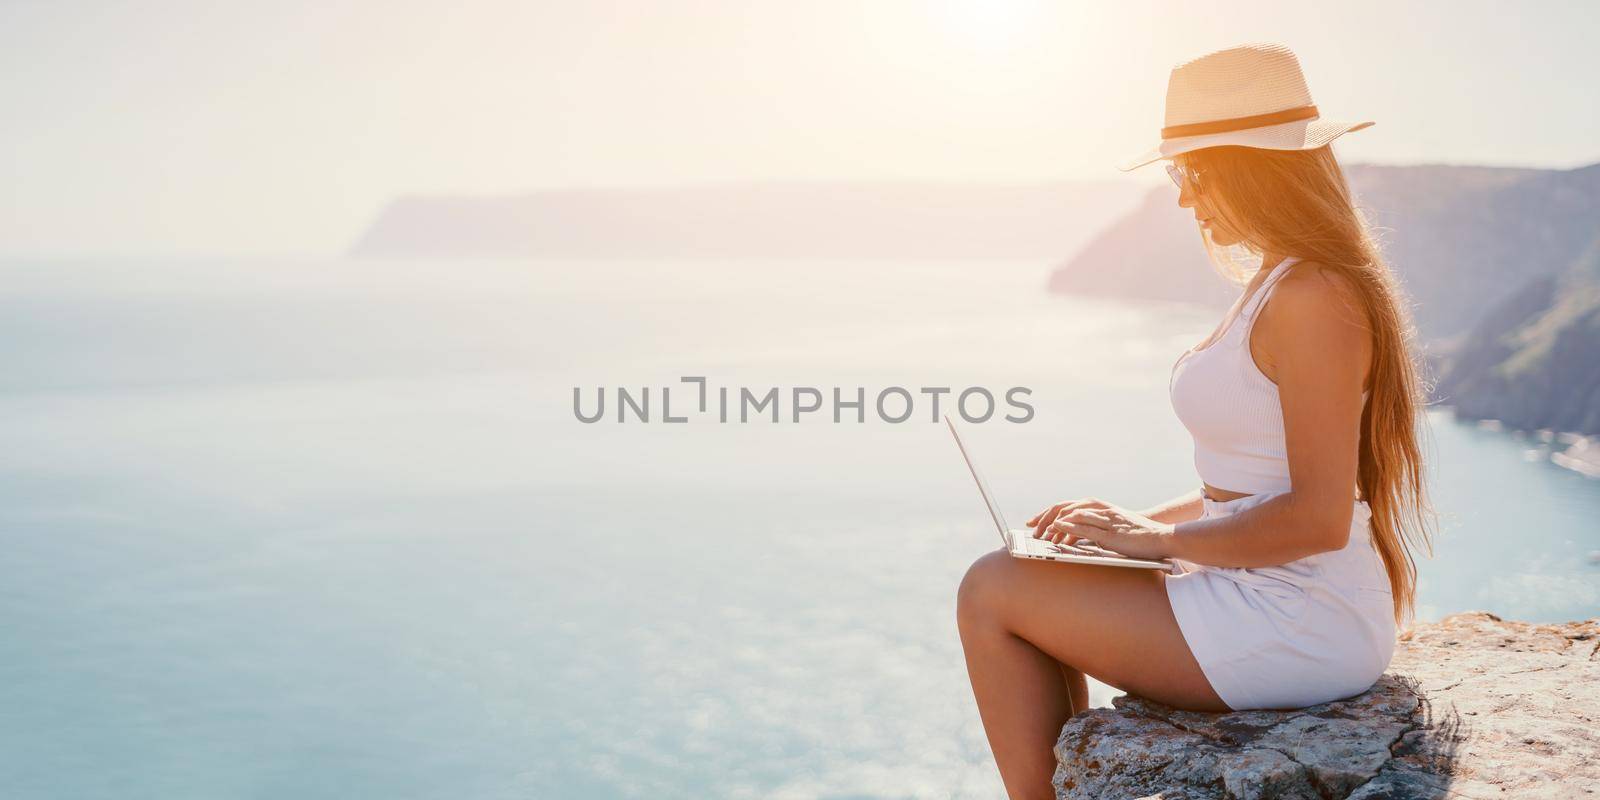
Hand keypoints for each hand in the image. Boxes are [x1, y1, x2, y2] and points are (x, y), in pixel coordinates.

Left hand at [1045, 505, 1176, 560]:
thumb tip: (1071, 539)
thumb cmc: (1137, 536)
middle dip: (1045, 517)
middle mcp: (1100, 510)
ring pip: (1073, 515)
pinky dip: (1070, 527)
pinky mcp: (1111, 533)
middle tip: (1032, 528)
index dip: (1048, 513)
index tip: (1034, 522)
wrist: (1161, 537)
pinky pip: (1086, 527)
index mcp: (1099, 508)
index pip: (1067, 506)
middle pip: (1065, 507)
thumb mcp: (1111, 530)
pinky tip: (1058, 529)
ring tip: (1040, 532)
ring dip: (1054, 523)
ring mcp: (1105, 520)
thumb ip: (1093, 530)